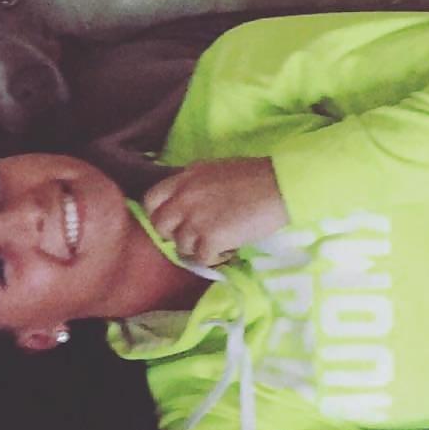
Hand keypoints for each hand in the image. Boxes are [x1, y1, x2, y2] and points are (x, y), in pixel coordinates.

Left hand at [143, 158, 288, 265]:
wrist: (277, 185)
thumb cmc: (252, 174)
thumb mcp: (213, 170)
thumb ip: (193, 184)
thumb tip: (183, 199)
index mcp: (184, 178)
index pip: (151, 199)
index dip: (158, 213)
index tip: (172, 220)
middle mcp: (183, 198)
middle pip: (160, 226)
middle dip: (173, 234)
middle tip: (192, 235)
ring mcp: (195, 220)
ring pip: (180, 246)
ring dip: (196, 248)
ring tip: (215, 242)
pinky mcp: (211, 239)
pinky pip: (201, 259)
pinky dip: (213, 258)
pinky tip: (226, 249)